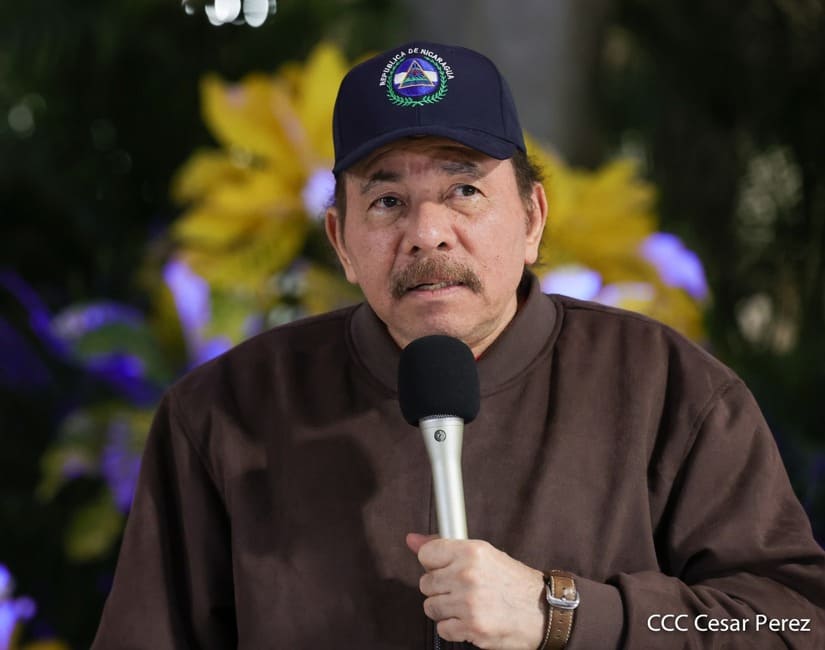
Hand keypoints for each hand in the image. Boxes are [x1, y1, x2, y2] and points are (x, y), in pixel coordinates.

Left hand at [406, 532, 545, 649]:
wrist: (543, 612)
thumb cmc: (514, 582)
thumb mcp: (484, 555)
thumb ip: (445, 547)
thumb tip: (412, 540)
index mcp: (472, 552)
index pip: (427, 554)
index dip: (434, 563)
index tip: (444, 568)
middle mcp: (468, 575)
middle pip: (425, 583)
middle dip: (440, 588)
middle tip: (461, 589)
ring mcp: (469, 603)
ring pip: (430, 607)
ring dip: (445, 609)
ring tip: (466, 605)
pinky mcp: (472, 628)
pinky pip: (442, 629)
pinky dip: (453, 627)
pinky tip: (469, 619)